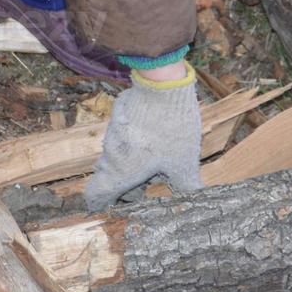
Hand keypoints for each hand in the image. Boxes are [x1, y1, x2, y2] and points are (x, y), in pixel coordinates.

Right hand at [83, 64, 202, 210]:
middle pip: (109, 176)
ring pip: (118, 154)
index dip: (102, 203)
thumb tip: (196, 197)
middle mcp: (111, 154)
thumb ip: (186, 185)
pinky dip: (136, 140)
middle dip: (127, 183)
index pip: (95, 195)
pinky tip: (158, 135)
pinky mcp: (119, 114)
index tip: (117, 205)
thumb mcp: (184, 163)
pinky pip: (124, 134)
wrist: (163, 87)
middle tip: (150, 183)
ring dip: (133, 160)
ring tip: (160, 159)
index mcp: (120, 172)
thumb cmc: (171, 130)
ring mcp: (113, 132)